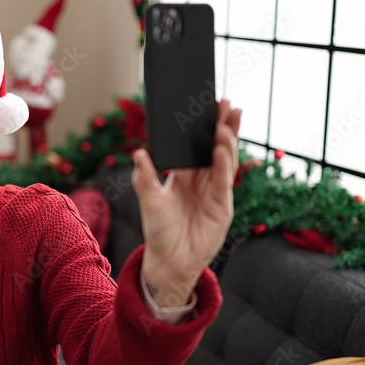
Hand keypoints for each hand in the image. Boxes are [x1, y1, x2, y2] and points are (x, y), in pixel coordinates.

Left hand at [132, 99, 242, 307]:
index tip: (204, 106)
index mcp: (182, 174)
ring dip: (226, 140)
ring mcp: (213, 191)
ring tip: (227, 121)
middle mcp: (200, 179)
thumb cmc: (158, 231)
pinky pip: (223, 180)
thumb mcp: (148, 201)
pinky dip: (223, 164)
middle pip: (213, 147)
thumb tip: (138, 153)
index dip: (201, 126)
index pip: (193, 145)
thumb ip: (144, 178)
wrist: (171, 261)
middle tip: (225, 103)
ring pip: (223, 159)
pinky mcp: (222, 205)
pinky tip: (222, 149)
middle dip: (221, 125)